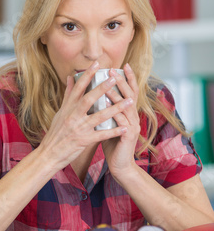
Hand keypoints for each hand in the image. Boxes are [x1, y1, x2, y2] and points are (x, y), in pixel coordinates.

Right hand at [39, 61, 132, 171]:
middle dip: (102, 88)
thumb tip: (70, 77)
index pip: (77, 88)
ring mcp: (78, 128)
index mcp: (67, 108)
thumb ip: (67, 95)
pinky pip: (101, 135)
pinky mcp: (84, 141)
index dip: (87, 75)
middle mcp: (72, 116)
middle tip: (115, 78)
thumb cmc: (55, 133)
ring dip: (116, 108)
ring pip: (99, 116)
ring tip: (129, 101)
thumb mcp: (60, 112)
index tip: (97, 64)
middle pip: (88, 99)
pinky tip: (125, 127)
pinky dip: (114, 131)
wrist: (49, 154)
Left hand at [101, 63, 140, 179]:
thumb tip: (97, 97)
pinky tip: (107, 105)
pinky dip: (114, 112)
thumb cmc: (112, 144)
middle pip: (130, 95)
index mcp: (129, 114)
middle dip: (121, 81)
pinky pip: (121, 121)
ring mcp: (133, 126)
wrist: (120, 165)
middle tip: (113, 70)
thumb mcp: (109, 124)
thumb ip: (105, 111)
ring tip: (108, 83)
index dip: (128, 79)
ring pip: (125, 106)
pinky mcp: (128, 136)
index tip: (123, 65)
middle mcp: (133, 118)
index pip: (130, 92)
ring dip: (117, 94)